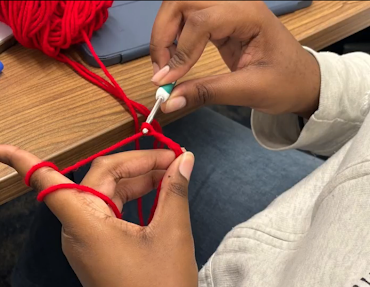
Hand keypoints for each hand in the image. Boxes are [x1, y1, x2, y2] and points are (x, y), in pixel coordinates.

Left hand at [0, 146, 197, 286]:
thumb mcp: (171, 234)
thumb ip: (174, 190)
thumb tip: (183, 160)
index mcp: (85, 224)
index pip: (45, 182)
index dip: (18, 161)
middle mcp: (77, 231)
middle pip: (97, 178)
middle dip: (134, 163)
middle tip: (171, 159)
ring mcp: (85, 241)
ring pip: (105, 194)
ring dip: (135, 181)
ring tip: (169, 174)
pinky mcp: (96, 249)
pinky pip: (108, 212)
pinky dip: (129, 199)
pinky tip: (154, 193)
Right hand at [150, 1, 319, 117]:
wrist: (302, 81)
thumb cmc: (287, 81)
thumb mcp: (249, 91)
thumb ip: (206, 93)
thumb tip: (171, 100)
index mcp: (249, 15)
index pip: (201, 21)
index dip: (180, 51)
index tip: (168, 80)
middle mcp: (235, 4)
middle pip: (182, 2)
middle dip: (163, 34)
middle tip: (161, 69)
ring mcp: (225, 10)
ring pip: (179, 7)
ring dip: (164, 35)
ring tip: (166, 67)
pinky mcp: (218, 21)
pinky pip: (185, 20)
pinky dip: (173, 38)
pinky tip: (175, 61)